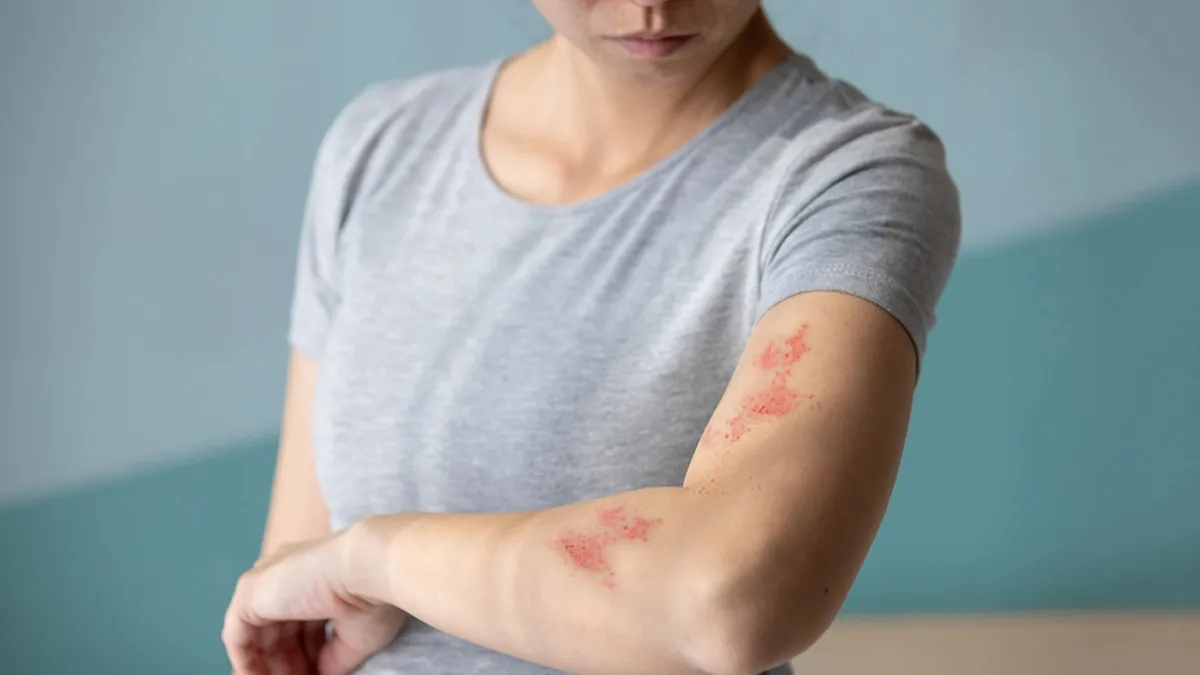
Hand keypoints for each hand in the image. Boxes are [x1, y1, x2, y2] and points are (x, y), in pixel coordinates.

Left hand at [222, 530, 406, 673]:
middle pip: (280, 633)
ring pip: (257, 637)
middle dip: (289, 666)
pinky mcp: (250, 591)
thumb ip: (334, 656)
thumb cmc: (374, 596)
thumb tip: (322, 674)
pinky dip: (247, 664)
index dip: (309, 657)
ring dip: (267, 670)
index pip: (302, 625)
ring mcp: (267, 580)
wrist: (369, 568)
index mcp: (315, 575)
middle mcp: (288, 574)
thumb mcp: (356, 635)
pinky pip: (237, 637)